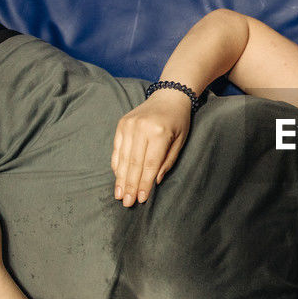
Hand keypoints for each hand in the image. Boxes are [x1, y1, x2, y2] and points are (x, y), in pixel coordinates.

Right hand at [111, 89, 191, 205]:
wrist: (169, 96)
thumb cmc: (178, 121)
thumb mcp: (180, 141)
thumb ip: (167, 162)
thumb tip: (154, 181)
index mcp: (159, 132)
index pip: (149, 164)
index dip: (144, 183)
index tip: (140, 199)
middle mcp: (141, 128)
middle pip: (133, 163)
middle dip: (130, 185)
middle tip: (127, 203)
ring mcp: (129, 125)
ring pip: (123, 158)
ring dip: (121, 179)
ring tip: (120, 195)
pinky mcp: (121, 124)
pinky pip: (117, 149)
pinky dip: (117, 165)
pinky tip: (118, 178)